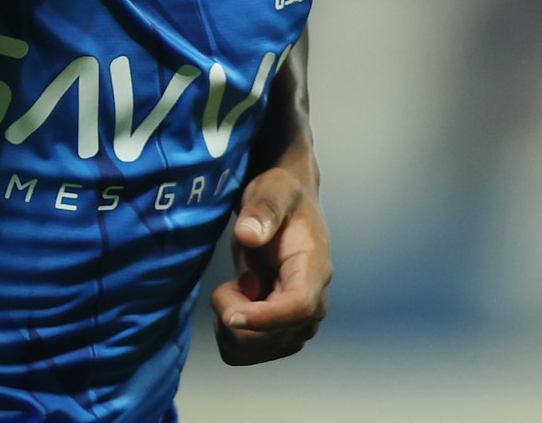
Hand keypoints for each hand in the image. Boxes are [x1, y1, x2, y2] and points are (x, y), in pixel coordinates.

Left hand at [209, 166, 330, 364]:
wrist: (285, 207)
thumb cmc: (280, 196)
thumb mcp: (273, 189)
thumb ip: (263, 209)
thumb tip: (248, 234)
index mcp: (314, 269)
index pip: (299, 307)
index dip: (265, 319)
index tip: (229, 315)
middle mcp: (313, 303)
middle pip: (273, 338)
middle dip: (235, 318)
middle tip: (228, 283)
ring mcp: (297, 323)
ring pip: (254, 351)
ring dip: (230, 327)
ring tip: (234, 290)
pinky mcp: (280, 333)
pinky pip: (245, 352)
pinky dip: (229, 333)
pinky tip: (236, 303)